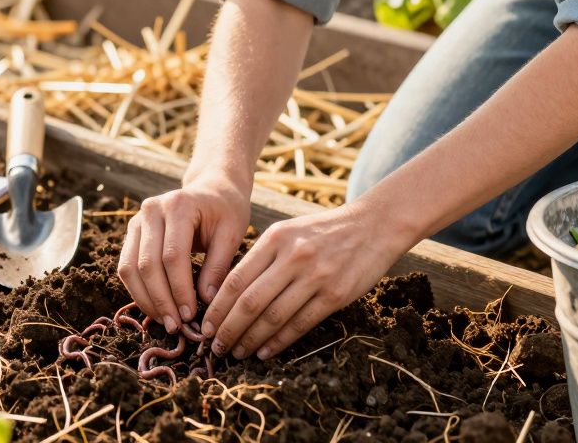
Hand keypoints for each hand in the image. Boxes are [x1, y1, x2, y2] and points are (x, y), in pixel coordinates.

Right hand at [117, 174, 250, 332]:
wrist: (212, 189)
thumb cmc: (226, 211)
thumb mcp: (232, 233)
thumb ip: (219, 266)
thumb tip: (206, 302)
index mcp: (178, 205)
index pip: (172, 255)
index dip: (179, 289)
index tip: (191, 315)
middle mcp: (151, 209)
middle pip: (147, 264)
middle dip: (161, 300)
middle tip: (176, 326)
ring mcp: (137, 220)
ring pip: (129, 268)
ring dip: (145, 299)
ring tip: (165, 322)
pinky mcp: (132, 232)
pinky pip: (126, 267)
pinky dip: (138, 291)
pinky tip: (155, 308)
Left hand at [200, 197, 416, 360]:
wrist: (373, 225)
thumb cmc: (324, 232)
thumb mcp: (288, 232)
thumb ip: (262, 257)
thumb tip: (229, 294)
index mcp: (275, 238)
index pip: (236, 279)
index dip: (217, 308)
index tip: (204, 326)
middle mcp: (292, 257)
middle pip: (249, 302)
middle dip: (228, 329)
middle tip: (214, 346)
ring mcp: (315, 276)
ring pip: (273, 317)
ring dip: (250, 340)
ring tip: (237, 352)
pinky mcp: (335, 294)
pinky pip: (300, 324)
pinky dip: (278, 342)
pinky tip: (264, 351)